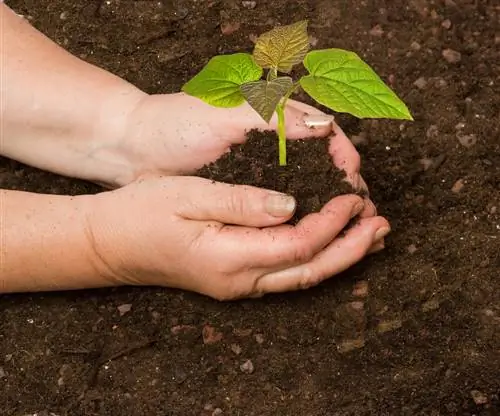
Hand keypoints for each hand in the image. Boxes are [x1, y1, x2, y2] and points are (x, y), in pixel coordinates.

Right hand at [88, 176, 389, 299]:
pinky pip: (287, 273)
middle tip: (383, 225)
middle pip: (310, 270)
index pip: (298, 243)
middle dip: (351, 248)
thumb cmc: (143, 213)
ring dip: (339, 256)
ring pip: (302, 277)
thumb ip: (243, 202)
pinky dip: (315, 258)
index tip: (354, 196)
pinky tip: (329, 243)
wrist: (110, 243)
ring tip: (371, 236)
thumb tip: (292, 205)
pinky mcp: (234, 279)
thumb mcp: (190, 195)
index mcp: (229, 257)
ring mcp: (237, 285)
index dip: (332, 221)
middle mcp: (239, 280)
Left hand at [117, 93, 375, 216]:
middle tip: (366, 218)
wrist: (136, 148)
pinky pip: (286, 205)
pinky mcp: (250, 190)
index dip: (346, 161)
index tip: (355, 187)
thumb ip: (274, 119)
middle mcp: (278, 143)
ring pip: (310, 188)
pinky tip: (315, 234)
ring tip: (353, 231)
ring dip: (331, 209)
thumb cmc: (175, 124)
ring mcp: (264, 168)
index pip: (327, 136)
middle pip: (326, 165)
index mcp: (277, 117)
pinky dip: (304, 219)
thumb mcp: (224, 116)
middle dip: (348, 190)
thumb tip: (326, 128)